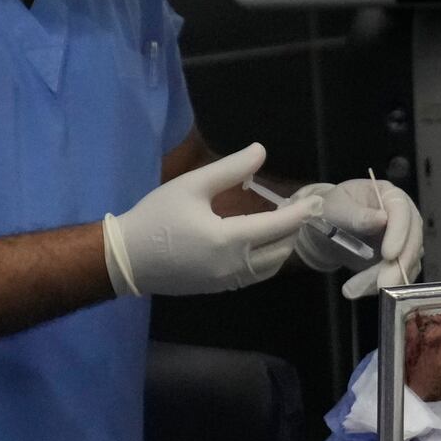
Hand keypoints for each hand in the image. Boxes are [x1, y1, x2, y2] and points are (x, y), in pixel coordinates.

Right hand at [103, 144, 321, 296]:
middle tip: (296, 207)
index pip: (279, 227)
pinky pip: (254, 275)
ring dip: (281, 246)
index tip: (315, 200)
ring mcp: (228, 282)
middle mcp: (235, 266)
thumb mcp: (192, 186)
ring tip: (281, 223)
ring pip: (270, 267)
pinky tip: (259, 241)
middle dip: (293, 229)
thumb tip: (261, 151)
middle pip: (281, 250)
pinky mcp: (219, 289)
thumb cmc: (156, 218)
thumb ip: (230, 169)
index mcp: (229, 240)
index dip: (301, 212)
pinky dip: (265, 258)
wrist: (125, 259)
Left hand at [291, 178, 422, 298]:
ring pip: (406, 264)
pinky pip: (397, 277)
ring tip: (352, 290)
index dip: (399, 232)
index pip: (402, 210)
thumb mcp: (336, 207)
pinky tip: (357, 290)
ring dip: (384, 280)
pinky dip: (377, 286)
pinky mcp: (399, 260)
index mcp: (389, 195)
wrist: (327, 227)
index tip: (389, 254)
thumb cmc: (331, 209)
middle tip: (382, 285)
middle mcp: (403, 217)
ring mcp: (404, 239)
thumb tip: (382, 219)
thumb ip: (357, 214)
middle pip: (413, 241)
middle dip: (398, 266)